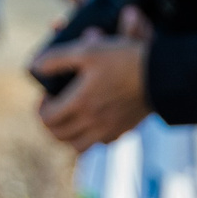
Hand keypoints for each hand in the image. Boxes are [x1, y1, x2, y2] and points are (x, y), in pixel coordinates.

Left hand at [34, 29, 148, 149]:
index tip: (46, 96)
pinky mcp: (123, 130)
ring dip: (68, 136)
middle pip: (58, 136)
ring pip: (77, 146)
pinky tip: (95, 122)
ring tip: (70, 120)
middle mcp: (91, 122)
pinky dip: (91, 137)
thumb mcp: (88, 51)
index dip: (41, 108)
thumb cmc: (124, 60)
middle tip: (54, 109)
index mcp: (79, 103)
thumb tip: (35, 66)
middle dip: (50, 124)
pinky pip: (100, 144)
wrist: (162, 74)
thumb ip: (57, 58)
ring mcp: (108, 130)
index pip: (47, 119)